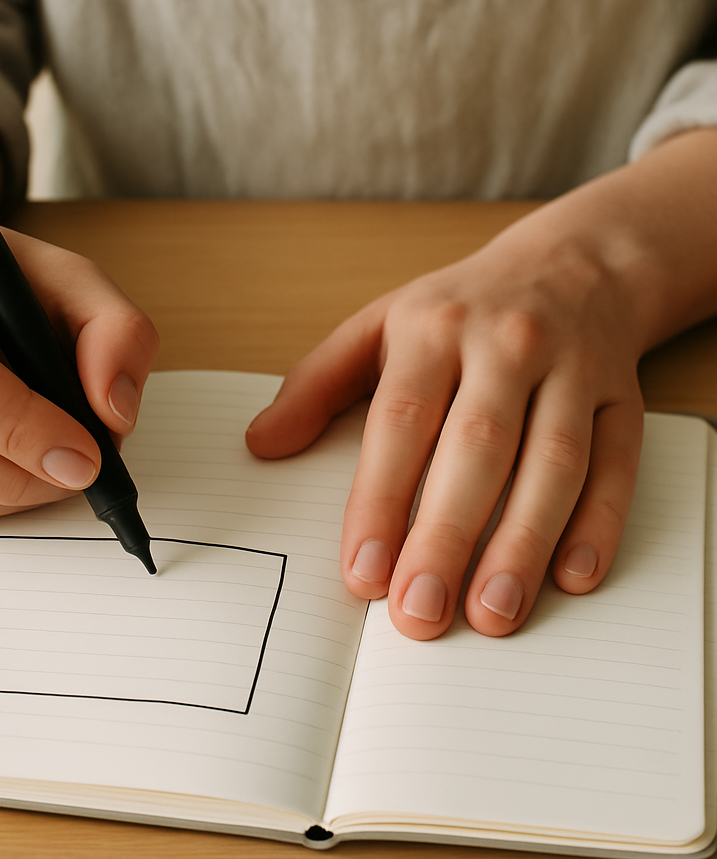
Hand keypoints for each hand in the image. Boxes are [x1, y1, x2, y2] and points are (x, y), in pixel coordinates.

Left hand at [246, 207, 645, 638]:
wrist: (573, 266)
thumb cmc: (458, 310)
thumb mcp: (376, 326)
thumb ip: (315, 384)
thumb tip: (260, 443)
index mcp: (433, 328)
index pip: (402, 419)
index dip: (381, 499)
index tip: (362, 572)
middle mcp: (506, 345)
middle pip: (477, 448)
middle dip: (447, 536)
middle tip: (420, 613)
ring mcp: (572, 371)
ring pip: (553, 463)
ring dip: (523, 544)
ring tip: (492, 615)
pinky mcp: (623, 400)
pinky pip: (616, 465)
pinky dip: (599, 524)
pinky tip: (571, 579)